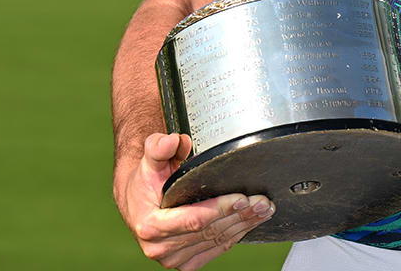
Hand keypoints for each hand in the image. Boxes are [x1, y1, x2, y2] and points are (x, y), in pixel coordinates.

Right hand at [116, 132, 274, 269]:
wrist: (137, 204)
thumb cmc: (145, 182)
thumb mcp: (148, 161)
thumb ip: (158, 148)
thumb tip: (173, 140)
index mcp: (151, 225)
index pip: (193, 220)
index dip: (220, 209)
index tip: (241, 198)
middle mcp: (161, 247)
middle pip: (210, 232)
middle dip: (239, 215)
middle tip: (262, 201)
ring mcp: (173, 258)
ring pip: (217, 242)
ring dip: (244, 225)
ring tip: (263, 209)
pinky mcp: (186, 263)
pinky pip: (216, 249)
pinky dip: (236, 235)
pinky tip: (250, 222)